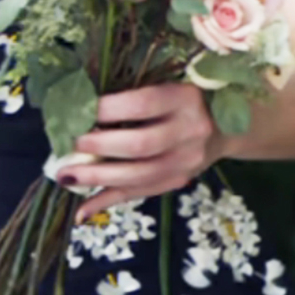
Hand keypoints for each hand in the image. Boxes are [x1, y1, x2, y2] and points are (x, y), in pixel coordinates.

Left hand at [51, 78, 225, 204]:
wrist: (227, 126)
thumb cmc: (184, 97)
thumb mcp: (168, 85)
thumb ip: (135, 95)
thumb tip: (82, 105)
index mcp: (184, 98)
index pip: (143, 104)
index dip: (108, 109)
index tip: (78, 109)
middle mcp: (189, 132)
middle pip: (140, 145)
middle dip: (99, 146)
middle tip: (70, 143)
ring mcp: (185, 162)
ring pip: (139, 176)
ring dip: (98, 178)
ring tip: (66, 176)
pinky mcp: (178, 182)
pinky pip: (140, 194)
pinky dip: (108, 201)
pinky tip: (83, 209)